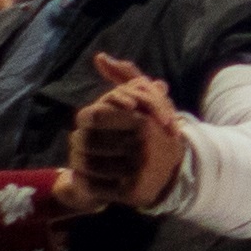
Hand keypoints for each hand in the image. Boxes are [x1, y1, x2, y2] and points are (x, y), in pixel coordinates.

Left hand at [67, 53, 184, 214]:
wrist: (174, 171)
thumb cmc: (153, 129)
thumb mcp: (146, 99)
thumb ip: (124, 76)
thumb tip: (100, 57)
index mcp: (143, 122)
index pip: (94, 117)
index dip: (84, 117)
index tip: (85, 120)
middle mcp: (141, 148)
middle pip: (86, 141)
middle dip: (77, 141)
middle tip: (77, 141)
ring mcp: (136, 173)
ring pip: (86, 164)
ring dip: (77, 160)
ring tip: (79, 157)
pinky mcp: (130, 193)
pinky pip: (92, 186)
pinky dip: (83, 180)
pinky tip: (85, 175)